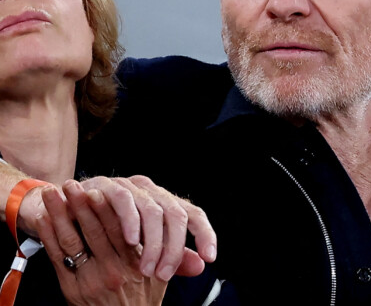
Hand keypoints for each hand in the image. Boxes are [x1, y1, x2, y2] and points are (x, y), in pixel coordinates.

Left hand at [36, 181, 166, 305]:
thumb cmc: (142, 302)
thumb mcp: (161, 280)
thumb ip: (174, 259)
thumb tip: (199, 257)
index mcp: (134, 264)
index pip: (117, 230)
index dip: (105, 209)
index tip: (96, 189)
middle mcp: (111, 271)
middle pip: (93, 231)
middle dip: (80, 204)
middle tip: (71, 183)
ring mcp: (89, 281)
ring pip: (72, 241)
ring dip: (60, 214)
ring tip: (52, 193)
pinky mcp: (71, 290)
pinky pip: (58, 259)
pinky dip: (49, 237)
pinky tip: (44, 218)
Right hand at [77, 175, 216, 280]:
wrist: (70, 211)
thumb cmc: (110, 231)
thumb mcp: (143, 246)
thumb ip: (172, 255)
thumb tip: (200, 266)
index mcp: (166, 204)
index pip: (194, 214)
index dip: (205, 233)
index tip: (209, 257)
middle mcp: (154, 192)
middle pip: (177, 215)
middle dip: (174, 247)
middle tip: (164, 274)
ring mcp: (132, 187)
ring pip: (153, 210)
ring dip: (152, 242)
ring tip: (147, 268)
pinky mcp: (108, 186)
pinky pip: (124, 201)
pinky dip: (130, 221)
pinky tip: (131, 241)